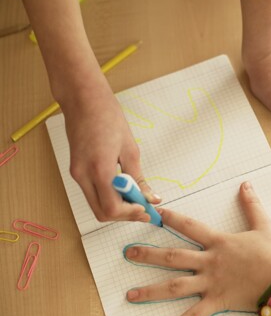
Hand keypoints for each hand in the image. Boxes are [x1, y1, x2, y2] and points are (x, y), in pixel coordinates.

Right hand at [62, 82, 160, 221]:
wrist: (84, 100)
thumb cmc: (108, 118)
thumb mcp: (130, 149)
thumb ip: (139, 178)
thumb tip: (151, 198)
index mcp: (99, 170)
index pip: (113, 208)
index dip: (132, 214)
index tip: (148, 210)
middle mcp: (83, 176)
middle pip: (102, 213)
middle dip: (125, 215)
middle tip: (144, 209)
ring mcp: (76, 174)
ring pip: (96, 206)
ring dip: (117, 208)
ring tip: (137, 198)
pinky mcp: (75, 171)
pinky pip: (92, 194)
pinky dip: (109, 197)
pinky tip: (124, 189)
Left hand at [124, 181, 270, 315]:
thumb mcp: (264, 225)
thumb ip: (252, 205)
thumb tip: (246, 184)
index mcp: (219, 242)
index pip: (190, 227)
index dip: (171, 219)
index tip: (154, 213)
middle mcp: (210, 262)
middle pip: (173, 256)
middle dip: (148, 254)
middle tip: (128, 253)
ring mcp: (211, 283)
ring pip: (175, 286)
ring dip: (151, 290)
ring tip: (130, 294)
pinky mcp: (217, 301)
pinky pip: (194, 315)